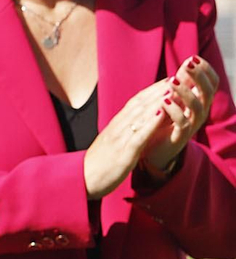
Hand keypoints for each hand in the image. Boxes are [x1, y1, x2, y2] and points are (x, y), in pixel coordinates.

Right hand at [84, 78, 174, 197]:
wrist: (82, 180)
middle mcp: (117, 128)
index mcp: (116, 125)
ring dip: (157, 102)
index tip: (167, 80)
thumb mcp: (113, 144)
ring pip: (140, 116)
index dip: (152, 90)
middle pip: (139, 104)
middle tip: (176, 78)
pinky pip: (139, 136)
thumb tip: (139, 123)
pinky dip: (150, 123)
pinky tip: (161, 114)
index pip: (135, 102)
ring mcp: (120, 139)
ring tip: (172, 89)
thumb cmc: (99, 164)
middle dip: (158, 90)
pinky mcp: (123, 153)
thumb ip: (125, 132)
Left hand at [142, 55, 219, 172]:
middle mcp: (199, 113)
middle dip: (199, 77)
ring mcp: (191, 126)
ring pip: (197, 108)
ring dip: (186, 92)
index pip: (211, 84)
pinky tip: (164, 100)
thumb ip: (179, 85)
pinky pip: (183, 124)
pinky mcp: (179, 137)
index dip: (206, 70)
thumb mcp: (173, 100)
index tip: (194, 57)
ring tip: (173, 81)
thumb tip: (186, 64)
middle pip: (207, 93)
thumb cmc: (164, 122)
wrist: (154, 150)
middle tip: (187, 64)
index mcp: (198, 102)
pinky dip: (174, 111)